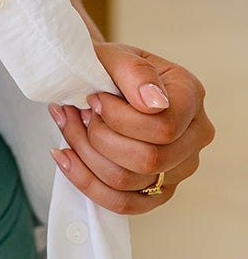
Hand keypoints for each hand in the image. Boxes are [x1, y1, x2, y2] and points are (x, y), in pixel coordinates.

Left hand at [48, 43, 214, 214]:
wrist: (99, 83)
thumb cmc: (109, 69)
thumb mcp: (115, 56)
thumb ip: (134, 72)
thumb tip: (154, 103)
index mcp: (191, 97)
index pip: (163, 128)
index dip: (118, 118)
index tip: (94, 99)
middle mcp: (194, 136)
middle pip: (147, 160)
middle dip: (99, 137)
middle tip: (79, 113)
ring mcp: (179, 168)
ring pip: (127, 181)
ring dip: (85, 154)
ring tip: (67, 125)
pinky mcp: (157, 191)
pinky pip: (121, 203)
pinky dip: (85, 181)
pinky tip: (64, 155)